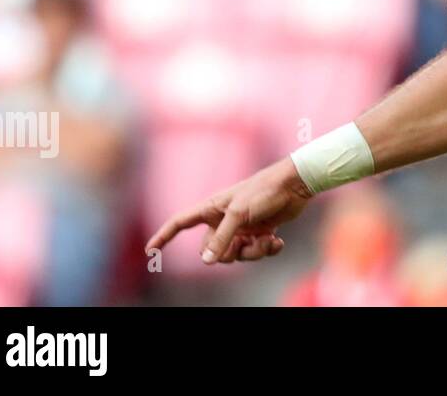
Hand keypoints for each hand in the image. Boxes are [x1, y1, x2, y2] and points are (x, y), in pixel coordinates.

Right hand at [145, 159, 312, 263]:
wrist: (295, 185)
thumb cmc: (264, 191)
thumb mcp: (239, 214)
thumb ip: (222, 238)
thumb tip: (206, 261)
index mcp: (212, 209)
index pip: (181, 223)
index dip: (165, 236)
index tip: (150, 250)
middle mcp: (224, 219)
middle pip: (212, 250)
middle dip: (229, 253)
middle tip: (245, 243)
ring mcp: (242, 227)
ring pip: (237, 254)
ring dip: (253, 252)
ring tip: (268, 241)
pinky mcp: (260, 232)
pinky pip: (255, 252)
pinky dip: (266, 250)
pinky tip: (278, 242)